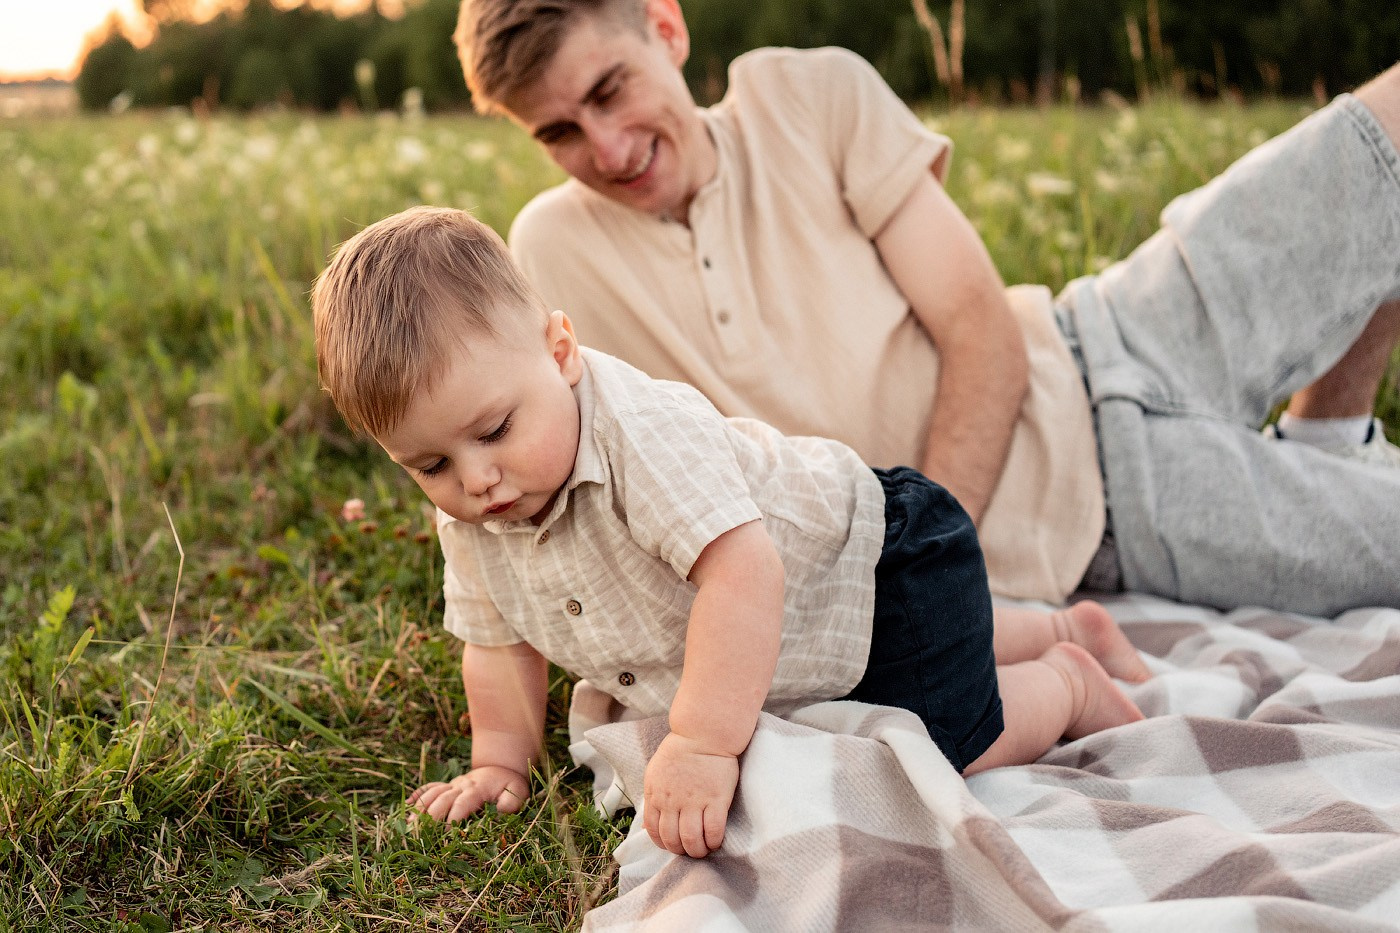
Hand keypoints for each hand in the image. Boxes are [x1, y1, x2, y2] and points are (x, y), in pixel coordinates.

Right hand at [407, 765, 528, 822]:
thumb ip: (511, 801)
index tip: (446, 834)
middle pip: (441, 799)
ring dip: (420, 808)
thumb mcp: (518, 790)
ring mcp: (452, 785)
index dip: (453, 818)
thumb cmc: (509, 783)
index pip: (461, 804)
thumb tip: (502, 811)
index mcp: (477, 789)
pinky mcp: (447, 785)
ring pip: (432, 793)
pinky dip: (417, 795)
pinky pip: (429, 787)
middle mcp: (461, 786)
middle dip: (431, 817)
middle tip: (421, 835)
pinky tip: (406, 806)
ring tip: (409, 825)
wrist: (500, 767)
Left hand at [643, 732, 739, 857]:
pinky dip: (714, 841)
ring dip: (697, 851)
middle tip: (690, 850)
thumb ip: (653, 796)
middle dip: (680, 851)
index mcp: (655, 795)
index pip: (653, 831)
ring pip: (691, 839)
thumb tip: (650, 822)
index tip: (673, 844)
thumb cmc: (680, 751)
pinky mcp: (716, 800)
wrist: (703, 734)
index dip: (663, 843)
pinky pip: (714, 831)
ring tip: (703, 849)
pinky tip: (716, 841)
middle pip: (672, 839)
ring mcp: (694, 802)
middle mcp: (672, 802)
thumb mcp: (655, 772)